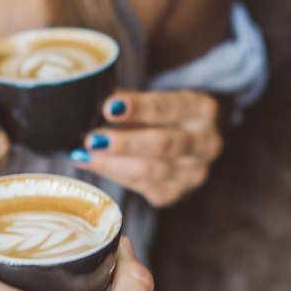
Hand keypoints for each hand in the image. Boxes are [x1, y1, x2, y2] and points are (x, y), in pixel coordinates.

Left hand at [73, 91, 222, 206]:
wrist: (189, 140)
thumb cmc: (165, 114)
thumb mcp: (155, 98)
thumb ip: (128, 101)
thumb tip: (91, 103)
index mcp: (203, 110)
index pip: (169, 108)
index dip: (138, 108)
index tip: (108, 107)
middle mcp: (206, 144)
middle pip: (162, 145)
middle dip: (123, 143)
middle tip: (91, 139)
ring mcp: (194, 173)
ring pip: (151, 172)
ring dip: (113, 164)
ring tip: (84, 156)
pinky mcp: (178, 193)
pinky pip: (143, 187)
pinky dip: (116, 176)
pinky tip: (95, 165)